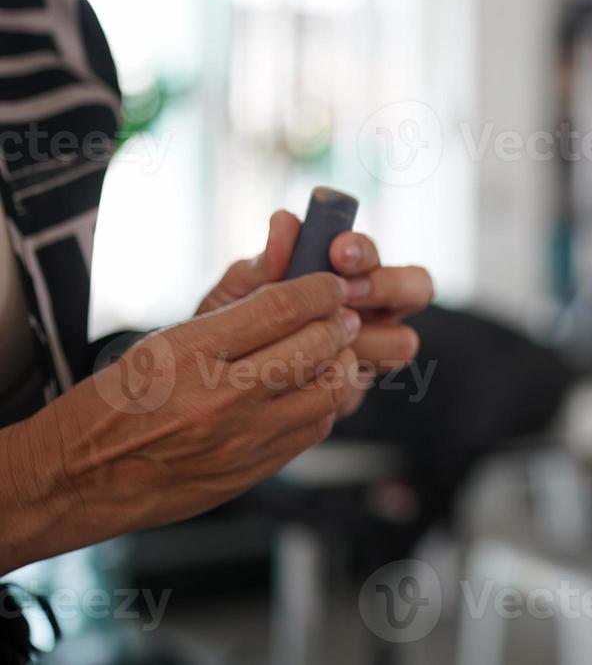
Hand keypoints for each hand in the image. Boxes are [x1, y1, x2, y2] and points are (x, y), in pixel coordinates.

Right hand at [1, 274, 358, 572]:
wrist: (77, 478)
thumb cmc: (114, 401)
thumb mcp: (161, 343)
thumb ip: (231, 317)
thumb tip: (294, 291)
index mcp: (190, 353)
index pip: (282, 308)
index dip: (320, 290)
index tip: (331, 284)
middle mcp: (219, 398)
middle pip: (314, 347)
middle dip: (338, 324)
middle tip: (341, 315)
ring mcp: (239, 440)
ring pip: (326, 392)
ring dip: (339, 365)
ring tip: (333, 352)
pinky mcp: (250, 472)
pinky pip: (312, 430)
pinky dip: (323, 403)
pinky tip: (312, 390)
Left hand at [198, 211, 433, 416]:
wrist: (207, 390)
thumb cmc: (225, 327)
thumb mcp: (234, 295)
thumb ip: (261, 264)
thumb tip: (285, 221)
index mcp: (343, 274)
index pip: (372, 253)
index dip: (363, 250)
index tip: (337, 252)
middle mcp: (368, 308)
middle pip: (417, 287)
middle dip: (387, 286)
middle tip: (349, 293)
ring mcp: (368, 351)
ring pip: (404, 342)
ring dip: (371, 339)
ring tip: (329, 339)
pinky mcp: (352, 391)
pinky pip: (364, 386)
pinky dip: (340, 381)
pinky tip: (307, 377)